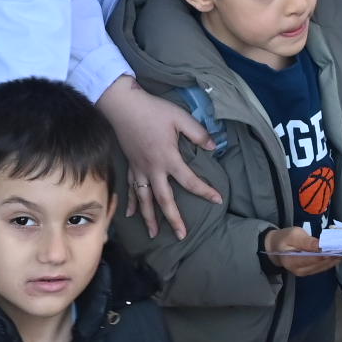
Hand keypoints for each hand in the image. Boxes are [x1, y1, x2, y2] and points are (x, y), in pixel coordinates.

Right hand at [96, 78, 221, 238]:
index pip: (190, 180)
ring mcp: (138, 169)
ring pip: (144, 200)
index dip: (205, 191)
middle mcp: (153, 169)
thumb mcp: (180, 118)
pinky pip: (130, 189)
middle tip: (182, 236)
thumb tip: (213, 146)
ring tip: (154, 234)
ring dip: (149, 218)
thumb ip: (198, 133)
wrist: (123, 106)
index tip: (218, 200)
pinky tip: (130, 216)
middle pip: (164, 200)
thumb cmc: (153, 110)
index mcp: (168, 158)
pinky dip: (131, 203)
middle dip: (173, 219)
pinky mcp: (130, 166)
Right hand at [261, 226, 341, 277]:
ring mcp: (305, 273)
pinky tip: (340, 255)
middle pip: (320, 264)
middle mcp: (299, 270)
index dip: (326, 254)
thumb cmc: (283, 239)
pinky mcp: (309, 271)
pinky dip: (332, 261)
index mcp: (292, 261)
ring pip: (323, 267)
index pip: (312, 259)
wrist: (275, 247)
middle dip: (334, 256)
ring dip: (336, 259)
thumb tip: (321, 246)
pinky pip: (322, 267)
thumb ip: (306, 242)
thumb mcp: (292, 235)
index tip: (339, 248)